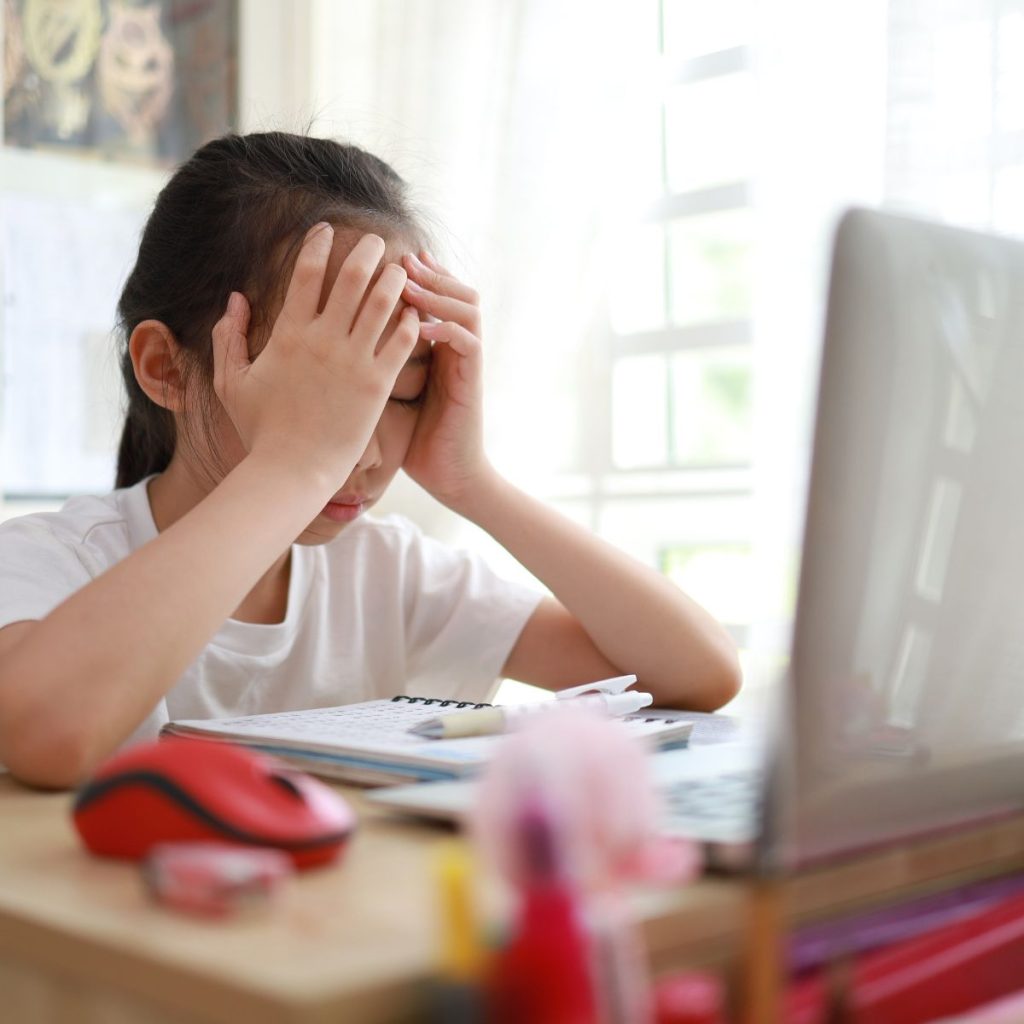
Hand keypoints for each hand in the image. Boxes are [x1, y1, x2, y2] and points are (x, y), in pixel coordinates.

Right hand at [210, 226, 419, 489]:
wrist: (292, 471)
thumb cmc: (261, 430)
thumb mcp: (231, 382)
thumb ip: (227, 338)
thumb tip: (233, 298)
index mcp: (289, 334)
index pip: (306, 273)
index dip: (318, 245)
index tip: (328, 229)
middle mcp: (323, 340)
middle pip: (352, 278)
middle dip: (367, 252)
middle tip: (378, 241)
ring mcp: (354, 361)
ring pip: (382, 303)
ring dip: (394, 279)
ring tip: (403, 269)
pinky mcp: (378, 385)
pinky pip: (402, 343)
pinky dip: (411, 322)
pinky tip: (415, 313)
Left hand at [399, 251, 493, 509]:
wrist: (447, 475)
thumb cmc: (412, 441)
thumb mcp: (388, 395)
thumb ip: (374, 363)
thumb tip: (332, 342)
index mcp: (436, 349)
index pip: (434, 297)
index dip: (418, 274)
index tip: (388, 259)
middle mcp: (454, 349)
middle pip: (455, 290)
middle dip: (430, 272)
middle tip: (403, 260)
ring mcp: (465, 362)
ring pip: (466, 307)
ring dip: (439, 292)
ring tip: (411, 283)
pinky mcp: (470, 381)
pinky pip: (465, 342)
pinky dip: (446, 328)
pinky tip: (420, 325)